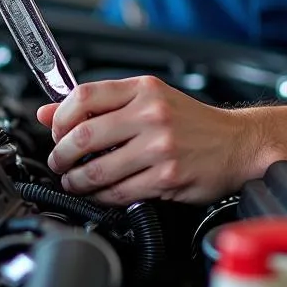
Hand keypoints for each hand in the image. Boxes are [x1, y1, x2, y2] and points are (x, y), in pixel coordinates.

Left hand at [36, 76, 262, 205]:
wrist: (238, 143)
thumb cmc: (193, 122)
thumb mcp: (149, 100)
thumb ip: (101, 104)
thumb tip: (48, 112)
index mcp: (144, 90)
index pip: (85, 96)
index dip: (60, 117)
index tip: (56, 131)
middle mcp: (152, 114)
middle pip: (84, 134)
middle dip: (61, 155)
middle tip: (59, 162)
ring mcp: (160, 146)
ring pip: (98, 169)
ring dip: (76, 181)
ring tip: (74, 181)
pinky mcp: (167, 177)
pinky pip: (119, 192)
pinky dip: (101, 197)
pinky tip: (99, 193)